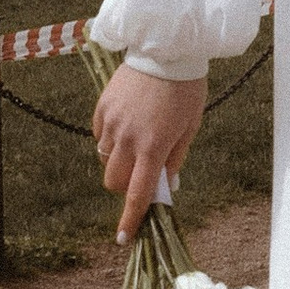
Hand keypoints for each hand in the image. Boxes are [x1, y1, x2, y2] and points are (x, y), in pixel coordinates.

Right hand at [92, 64, 208, 239]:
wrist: (167, 49)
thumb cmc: (186, 89)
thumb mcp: (190, 126)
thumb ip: (175, 158)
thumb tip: (165, 185)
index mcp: (153, 147)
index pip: (137, 194)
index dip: (130, 219)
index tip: (123, 239)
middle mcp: (128, 138)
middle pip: (113, 181)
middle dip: (124, 186)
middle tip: (139, 174)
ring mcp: (112, 122)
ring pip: (104, 159)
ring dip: (118, 160)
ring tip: (138, 138)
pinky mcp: (102, 107)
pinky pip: (100, 134)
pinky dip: (110, 138)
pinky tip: (128, 120)